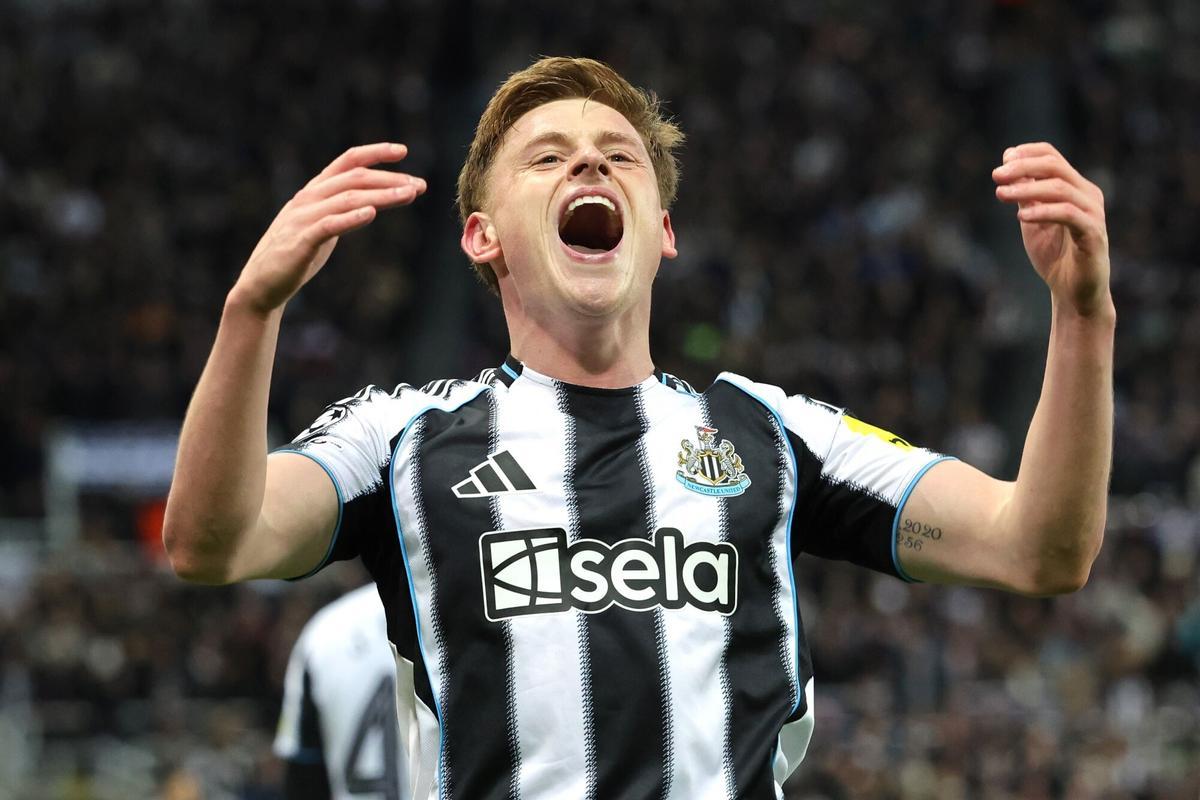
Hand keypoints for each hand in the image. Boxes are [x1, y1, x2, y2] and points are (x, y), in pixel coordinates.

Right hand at [230, 143, 425, 314]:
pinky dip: (351, 217)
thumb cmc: (295, 255)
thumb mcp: (322, 225)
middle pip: (354, 178)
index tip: (403, 151)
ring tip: (409, 195)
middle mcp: (309, 198)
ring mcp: (303, 218)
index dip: (375, 152)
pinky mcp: (301, 241)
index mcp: (315, 191)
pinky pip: (329, 224)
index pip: (347, 161)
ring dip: (381, 195)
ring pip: (348, 198)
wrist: (261, 284)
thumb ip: (342, 210)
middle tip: (420, 185)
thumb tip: (372, 203)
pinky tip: (372, 213)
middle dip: (390, 179)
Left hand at [992, 143, 1112, 317]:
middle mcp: (1088, 195)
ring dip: (1027, 189)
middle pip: (1055, 166)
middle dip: (1023, 167)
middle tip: (996, 176)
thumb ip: (1025, 195)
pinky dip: (1043, 212)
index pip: (1053, 156)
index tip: (1003, 160)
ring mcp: (1093, 214)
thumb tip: (1008, 166)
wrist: (1073, 292)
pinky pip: (1068, 215)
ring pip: (1060, 188)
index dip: (1027, 153)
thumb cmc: (1054, 255)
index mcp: (1075, 188)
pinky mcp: (1094, 234)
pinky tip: (1021, 217)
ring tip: (1000, 195)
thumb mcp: (1033, 220)